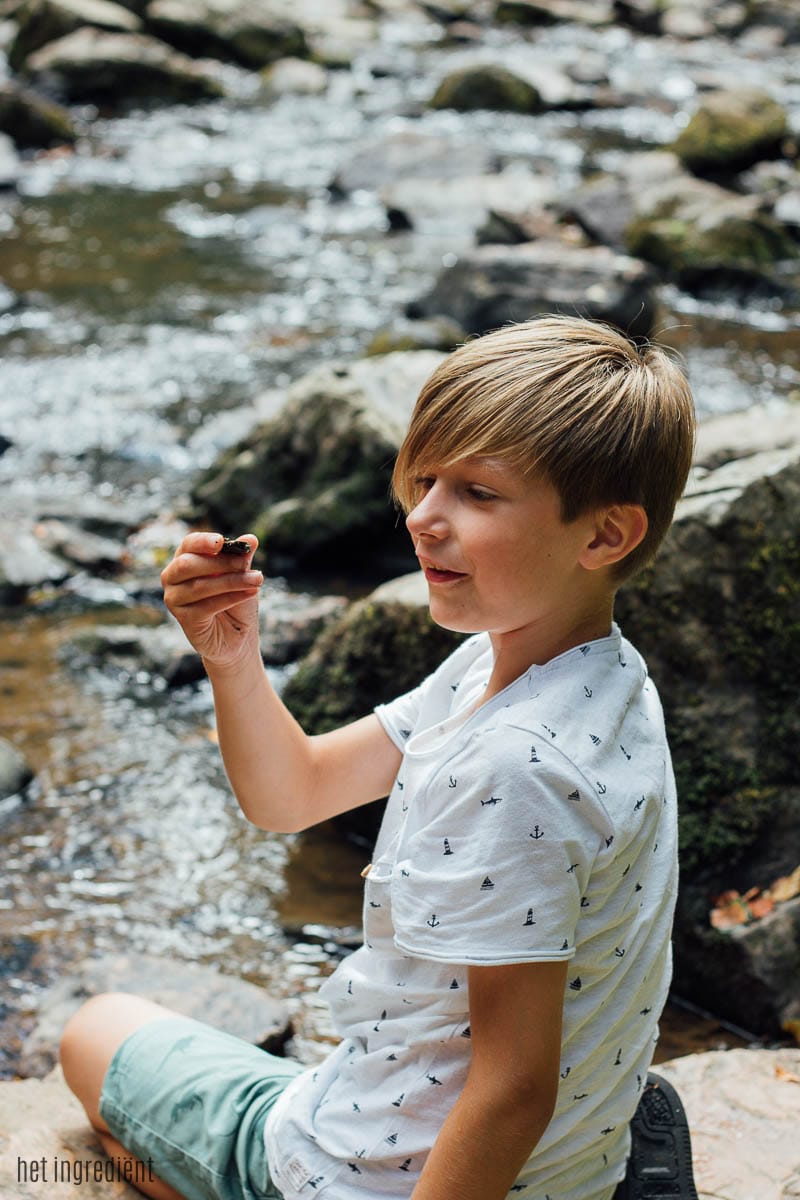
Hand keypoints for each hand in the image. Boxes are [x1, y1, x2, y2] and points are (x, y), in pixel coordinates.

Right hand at [161, 531, 263, 668]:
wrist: (237, 636)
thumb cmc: (236, 601)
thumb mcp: (241, 576)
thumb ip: (242, 559)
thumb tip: (251, 538)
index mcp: (184, 559)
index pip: (188, 544)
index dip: (203, 542)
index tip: (221, 541)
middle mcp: (172, 577)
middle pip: (189, 564)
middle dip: (221, 562)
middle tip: (246, 564)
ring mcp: (174, 599)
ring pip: (200, 585)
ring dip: (232, 581)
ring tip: (257, 580)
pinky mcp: (184, 619)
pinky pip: (206, 606)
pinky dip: (230, 598)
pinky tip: (250, 593)